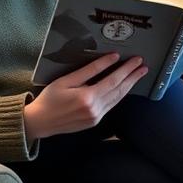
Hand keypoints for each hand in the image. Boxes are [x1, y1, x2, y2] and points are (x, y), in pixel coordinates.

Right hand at [23, 52, 147, 141]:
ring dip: (129, 86)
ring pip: (117, 99)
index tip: (135, 59)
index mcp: (88, 97)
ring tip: (138, 75)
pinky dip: (119, 95)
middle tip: (143, 65)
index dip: (125, 69)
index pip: (113, 80)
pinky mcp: (94, 121)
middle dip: (132, 77)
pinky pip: (111, 106)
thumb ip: (90, 70)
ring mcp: (96, 117)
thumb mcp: (66, 80)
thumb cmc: (49, 99)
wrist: (40, 122)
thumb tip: (110, 59)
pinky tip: (124, 88)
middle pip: (119, 90)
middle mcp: (95, 109)